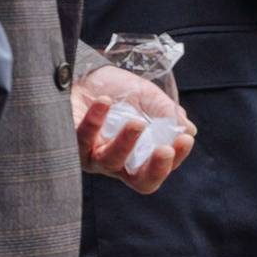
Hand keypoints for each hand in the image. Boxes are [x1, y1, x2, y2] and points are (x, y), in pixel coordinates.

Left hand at [72, 68, 195, 193]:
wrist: (84, 74)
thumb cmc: (119, 92)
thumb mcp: (149, 98)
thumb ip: (168, 113)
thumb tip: (188, 130)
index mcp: (140, 156)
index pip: (162, 168)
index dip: (176, 159)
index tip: (184, 139)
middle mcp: (117, 163)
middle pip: (140, 181)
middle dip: (155, 169)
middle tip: (165, 150)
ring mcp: (93, 156)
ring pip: (110, 161)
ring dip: (125, 143)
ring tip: (137, 122)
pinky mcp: (69, 144)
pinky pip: (83, 138)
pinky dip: (95, 120)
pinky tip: (104, 101)